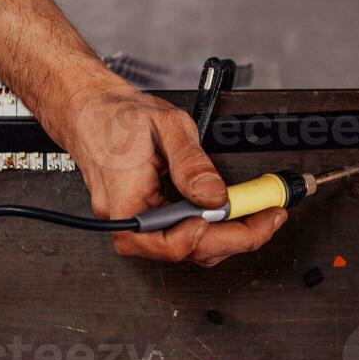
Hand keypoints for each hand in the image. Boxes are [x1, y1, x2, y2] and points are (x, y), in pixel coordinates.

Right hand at [62, 80, 287, 264]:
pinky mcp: (146, 218)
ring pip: (187, 247)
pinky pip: (180, 233)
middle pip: (187, 251)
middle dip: (235, 236)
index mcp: (127, 204)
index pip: (171, 243)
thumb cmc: (115, 116)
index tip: (244, 217)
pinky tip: (229, 209)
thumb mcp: (166, 126)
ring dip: (226, 233)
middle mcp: (129, 222)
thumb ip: (193, 163)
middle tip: (269, 215)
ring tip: (257, 210)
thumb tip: (216, 196)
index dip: (212, 236)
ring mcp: (136, 223)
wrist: (89, 109)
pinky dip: (210, 224)